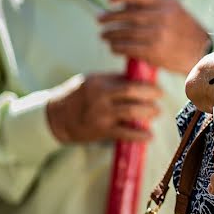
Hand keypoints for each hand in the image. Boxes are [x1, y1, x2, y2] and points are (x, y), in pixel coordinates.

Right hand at [46, 72, 162, 143]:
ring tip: (156, 113)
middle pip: (132, 92)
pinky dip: (140, 135)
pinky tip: (149, 136)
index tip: (156, 87)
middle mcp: (100, 96)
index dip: (146, 84)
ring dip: (149, 112)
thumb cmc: (76, 97)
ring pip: (132, 111)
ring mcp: (100, 113)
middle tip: (160, 98)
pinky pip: (125, 132)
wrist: (54, 118)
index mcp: (99, 82)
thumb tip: (138, 77)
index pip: (128, 80)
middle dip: (151, 95)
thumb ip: (112, 80)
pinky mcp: (101, 130)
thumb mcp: (90, 82)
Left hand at [99, 0, 209, 74]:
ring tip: (104, 36)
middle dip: (110, 17)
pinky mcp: (154, 51)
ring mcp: (158, 34)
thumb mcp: (175, 11)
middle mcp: (162, 16)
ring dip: (111, 34)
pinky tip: (114, 48)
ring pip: (125, 32)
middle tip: (99, 19)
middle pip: (127, 15)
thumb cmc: (184, 31)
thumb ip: (153, 6)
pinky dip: (117, 47)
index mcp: (167, 3)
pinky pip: (128, 47)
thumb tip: (124, 5)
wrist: (201, 53)